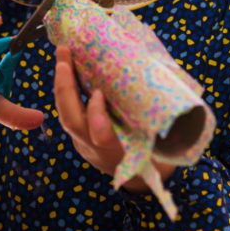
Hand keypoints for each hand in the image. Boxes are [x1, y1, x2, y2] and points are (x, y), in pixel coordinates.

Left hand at [54, 46, 173, 191]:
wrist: (140, 176)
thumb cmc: (156, 148)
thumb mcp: (163, 137)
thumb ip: (159, 113)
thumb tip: (167, 72)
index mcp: (122, 151)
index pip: (102, 138)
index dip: (97, 118)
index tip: (98, 94)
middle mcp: (99, 148)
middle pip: (74, 124)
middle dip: (66, 91)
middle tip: (64, 61)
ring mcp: (87, 144)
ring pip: (67, 118)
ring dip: (62, 84)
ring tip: (63, 54)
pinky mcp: (81, 136)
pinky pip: (69, 112)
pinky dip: (67, 89)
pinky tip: (67, 64)